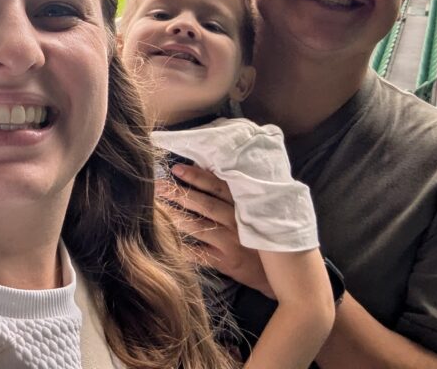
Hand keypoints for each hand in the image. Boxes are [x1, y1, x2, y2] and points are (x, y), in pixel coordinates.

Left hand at [158, 163, 272, 297]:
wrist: (281, 270)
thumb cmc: (259, 232)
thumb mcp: (250, 209)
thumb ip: (229, 192)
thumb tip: (202, 167)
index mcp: (242, 205)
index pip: (218, 187)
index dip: (197, 177)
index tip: (176, 168)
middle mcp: (237, 221)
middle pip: (204, 205)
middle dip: (179, 194)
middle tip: (156, 186)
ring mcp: (230, 242)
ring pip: (198, 227)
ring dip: (175, 216)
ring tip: (155, 208)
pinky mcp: (225, 262)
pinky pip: (198, 253)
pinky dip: (181, 247)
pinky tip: (164, 239)